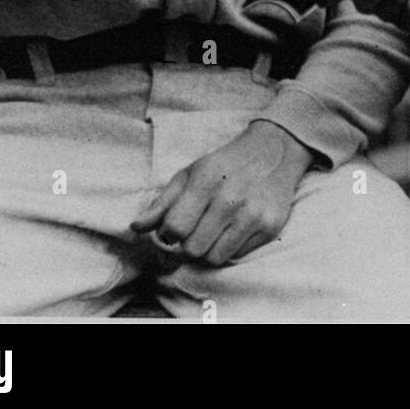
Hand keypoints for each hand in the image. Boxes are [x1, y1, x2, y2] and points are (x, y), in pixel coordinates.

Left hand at [130, 121, 312, 265]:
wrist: (274, 151)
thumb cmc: (225, 164)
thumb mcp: (191, 173)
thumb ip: (162, 203)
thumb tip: (135, 229)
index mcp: (205, 182)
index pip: (173, 229)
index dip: (169, 233)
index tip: (175, 227)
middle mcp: (230, 199)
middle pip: (192, 249)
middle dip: (188, 244)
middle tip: (196, 230)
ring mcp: (252, 214)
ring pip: (214, 258)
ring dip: (209, 249)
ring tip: (214, 231)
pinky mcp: (270, 226)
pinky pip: (238, 255)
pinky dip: (231, 247)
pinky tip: (234, 228)